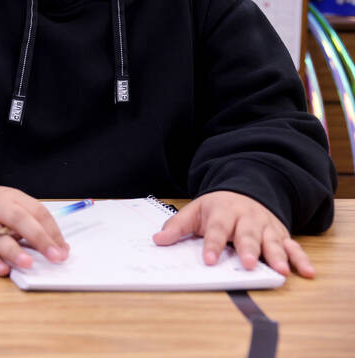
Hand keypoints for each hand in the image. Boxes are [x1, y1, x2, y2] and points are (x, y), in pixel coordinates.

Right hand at [0, 186, 69, 275]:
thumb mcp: (10, 207)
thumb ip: (32, 225)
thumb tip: (58, 249)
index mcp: (10, 196)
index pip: (36, 211)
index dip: (52, 231)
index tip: (63, 251)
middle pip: (17, 219)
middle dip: (38, 238)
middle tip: (54, 256)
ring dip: (13, 251)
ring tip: (27, 264)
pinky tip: (2, 269)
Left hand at [151, 190, 314, 277]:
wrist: (245, 191)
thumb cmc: (217, 207)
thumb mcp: (195, 211)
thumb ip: (177, 226)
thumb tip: (157, 240)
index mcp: (223, 212)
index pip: (217, 229)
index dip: (213, 244)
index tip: (209, 260)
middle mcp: (246, 219)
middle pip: (247, 235)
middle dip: (248, 248)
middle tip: (247, 263)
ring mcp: (266, 227)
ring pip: (272, 241)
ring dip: (276, 256)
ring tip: (279, 270)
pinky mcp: (281, 235)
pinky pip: (293, 247)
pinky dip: (300, 259)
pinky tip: (306, 272)